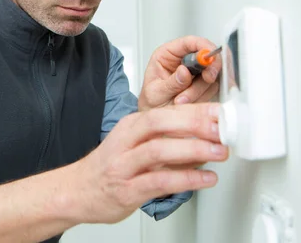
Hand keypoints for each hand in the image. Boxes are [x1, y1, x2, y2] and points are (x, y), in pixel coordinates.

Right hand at [69, 102, 227, 224]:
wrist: (77, 191)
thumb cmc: (109, 167)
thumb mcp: (134, 145)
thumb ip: (167, 140)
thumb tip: (206, 136)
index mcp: (131, 126)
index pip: (166, 111)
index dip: (196, 110)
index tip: (221, 112)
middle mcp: (126, 141)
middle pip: (160, 123)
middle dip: (195, 123)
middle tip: (223, 128)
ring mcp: (124, 165)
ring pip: (159, 150)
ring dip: (194, 149)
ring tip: (220, 152)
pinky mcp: (127, 189)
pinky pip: (159, 182)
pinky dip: (186, 179)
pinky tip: (206, 179)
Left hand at [139, 36, 221, 110]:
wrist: (155, 119)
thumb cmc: (151, 102)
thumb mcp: (156, 93)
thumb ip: (171, 83)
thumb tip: (185, 71)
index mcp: (167, 54)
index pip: (190, 42)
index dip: (203, 46)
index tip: (210, 57)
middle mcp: (183, 61)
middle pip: (207, 55)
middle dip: (210, 68)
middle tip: (207, 79)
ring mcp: (195, 73)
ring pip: (211, 74)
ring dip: (201, 89)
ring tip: (182, 100)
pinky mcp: (204, 85)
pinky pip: (213, 88)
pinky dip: (204, 97)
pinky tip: (189, 102)